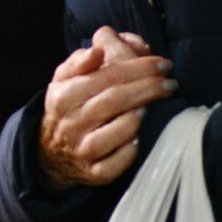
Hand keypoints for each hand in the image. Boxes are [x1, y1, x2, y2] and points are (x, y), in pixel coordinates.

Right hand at [39, 25, 175, 188]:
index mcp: (62, 96)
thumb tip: (97, 49)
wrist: (51, 153)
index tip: (162, 64)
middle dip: (148, 88)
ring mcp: (82, 150)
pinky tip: (142, 138)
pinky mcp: (94, 173)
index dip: (138, 68)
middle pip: (114, 101)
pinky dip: (132, 151)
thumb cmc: (67, 108)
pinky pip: (117, 163)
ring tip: (156, 107)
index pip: (105, 77)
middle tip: (171, 83)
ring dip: (140, 117)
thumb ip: (79, 61)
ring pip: (117, 131)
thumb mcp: (64, 81)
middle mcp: (70, 123)